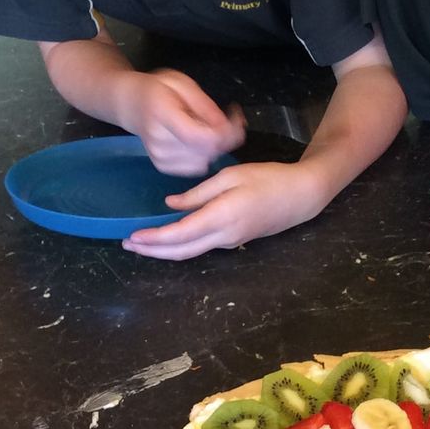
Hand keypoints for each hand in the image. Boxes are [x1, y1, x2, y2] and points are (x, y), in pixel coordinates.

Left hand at [121, 161, 323, 260]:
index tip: (132, 237)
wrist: (301, 197)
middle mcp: (223, 236)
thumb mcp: (231, 176)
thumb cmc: (269, 179)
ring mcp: (230, 242)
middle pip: (181, 251)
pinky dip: (180, 246)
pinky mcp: (234, 240)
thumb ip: (199, 193)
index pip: (179, 235)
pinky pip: (201, 247)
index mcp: (221, 217)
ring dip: (164, 251)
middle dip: (152, 251)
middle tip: (128, 245)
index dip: (153, 239)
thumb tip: (171, 205)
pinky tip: (169, 238)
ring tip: (142, 244)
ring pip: (190, 253)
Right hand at [124, 69, 245, 175]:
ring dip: (216, 148)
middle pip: (205, 151)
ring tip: (212, 127)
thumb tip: (226, 127)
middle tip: (231, 120)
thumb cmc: (159, 89)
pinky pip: (196, 167)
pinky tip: (201, 140)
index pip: (198, 137)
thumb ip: (205, 106)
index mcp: (161, 114)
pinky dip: (205, 156)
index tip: (236, 119)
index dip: (224, 133)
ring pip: (204, 161)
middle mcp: (158, 141)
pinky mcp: (163, 167)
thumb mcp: (182, 84)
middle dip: (226, 138)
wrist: (131, 105)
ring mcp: (159, 157)